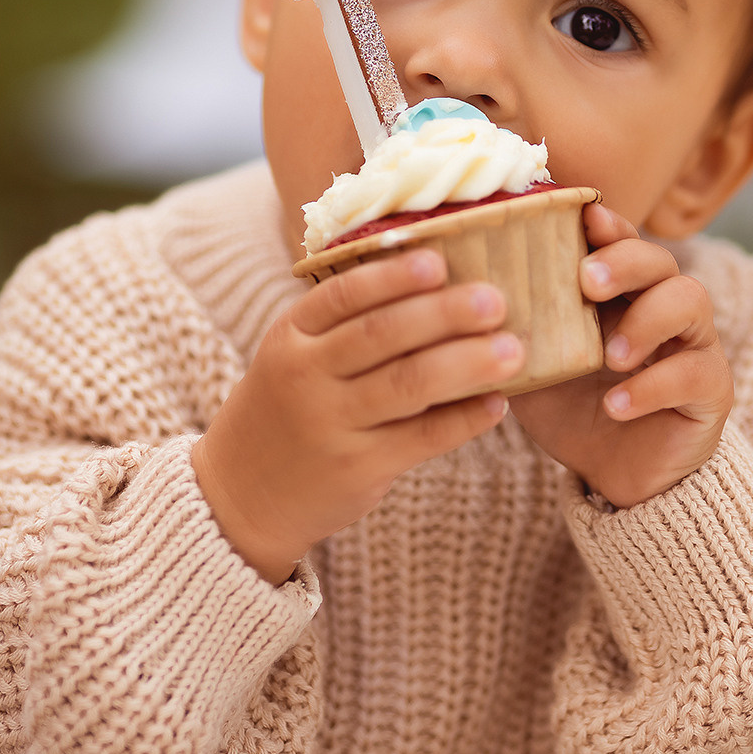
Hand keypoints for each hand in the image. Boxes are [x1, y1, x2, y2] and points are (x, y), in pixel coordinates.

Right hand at [192, 249, 522, 582]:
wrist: (240, 494)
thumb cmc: (287, 406)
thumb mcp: (294, 354)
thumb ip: (347, 322)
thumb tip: (440, 278)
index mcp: (291, 335)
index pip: (343, 295)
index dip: (393, 276)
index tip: (439, 260)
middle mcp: (306, 377)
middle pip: (381, 336)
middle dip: (443, 315)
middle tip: (496, 301)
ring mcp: (331, 425)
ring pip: (407, 386)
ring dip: (466, 364)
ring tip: (513, 350)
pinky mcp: (358, 468)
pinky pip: (420, 438)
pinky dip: (463, 419)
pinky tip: (497, 403)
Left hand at [511, 204, 732, 508]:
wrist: (610, 476)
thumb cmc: (570, 408)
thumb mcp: (531, 364)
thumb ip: (508, 328)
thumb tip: (452, 295)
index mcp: (618, 289)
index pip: (620, 239)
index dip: (607, 224)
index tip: (584, 219)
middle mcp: (661, 304)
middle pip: (658, 259)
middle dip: (624, 262)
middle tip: (586, 283)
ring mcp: (692, 343)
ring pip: (690, 301)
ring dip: (647, 320)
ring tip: (608, 355)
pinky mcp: (711, 388)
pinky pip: (694, 372)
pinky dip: (651, 386)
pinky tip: (615, 405)